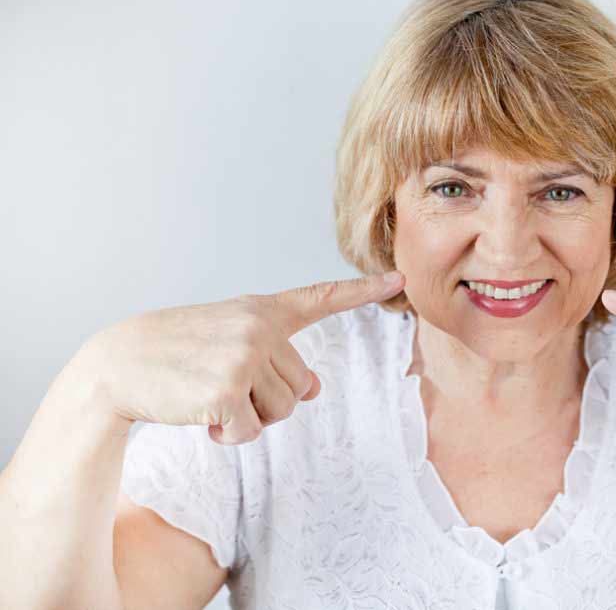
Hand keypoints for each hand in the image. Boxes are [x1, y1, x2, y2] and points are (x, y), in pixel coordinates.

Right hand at [67, 271, 405, 444]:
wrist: (119, 364)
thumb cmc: (178, 353)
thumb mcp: (230, 342)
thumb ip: (275, 358)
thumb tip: (316, 389)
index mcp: (262, 310)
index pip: (321, 297)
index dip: (363, 291)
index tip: (398, 277)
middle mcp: (260, 327)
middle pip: (302, 387)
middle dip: (269, 400)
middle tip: (226, 387)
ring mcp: (245, 356)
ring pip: (281, 412)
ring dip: (249, 419)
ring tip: (213, 399)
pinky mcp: (228, 389)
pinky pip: (250, 432)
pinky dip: (229, 436)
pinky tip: (203, 417)